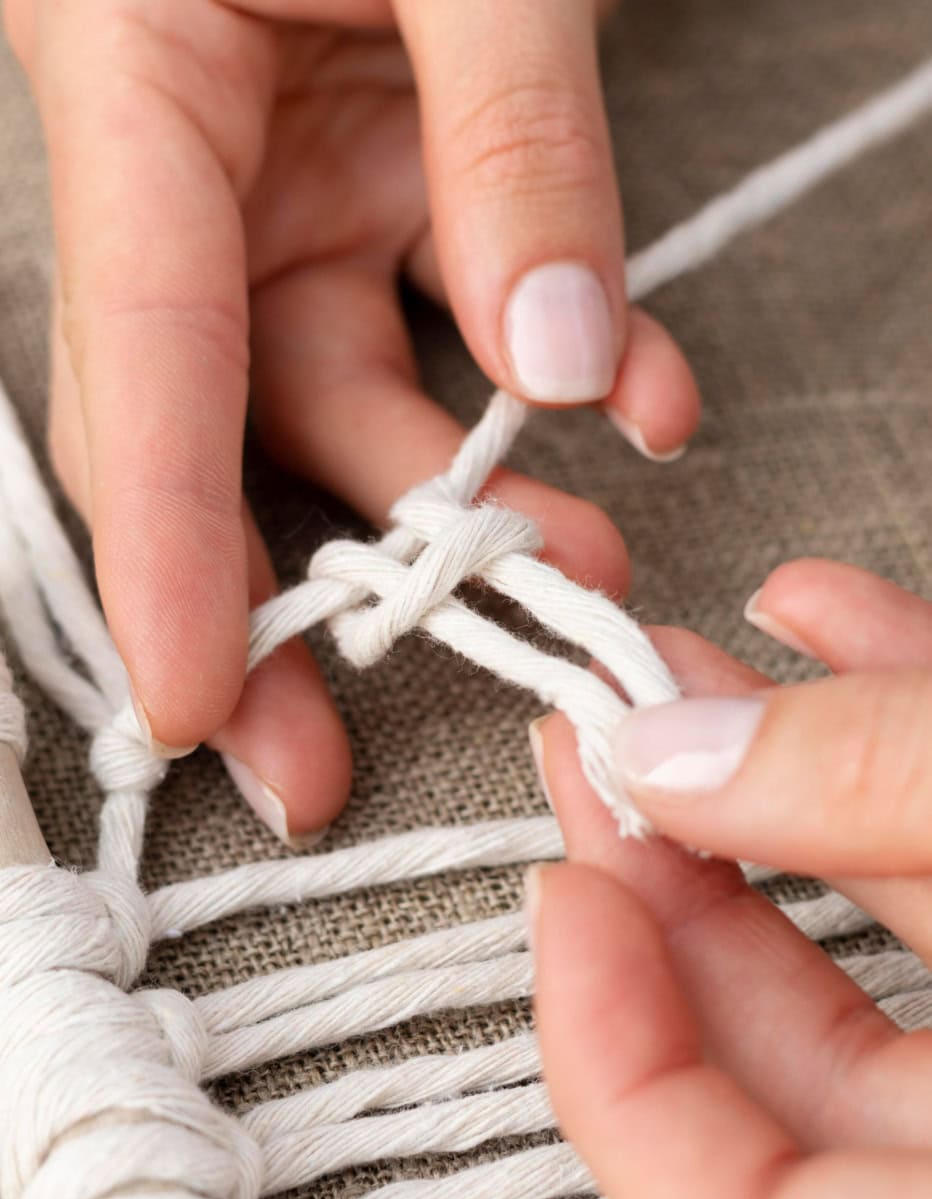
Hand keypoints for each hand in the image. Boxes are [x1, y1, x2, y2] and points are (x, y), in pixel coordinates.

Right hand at [3, 0, 698, 840]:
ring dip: (470, 487)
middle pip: (217, 425)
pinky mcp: (381, 168)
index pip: (136, 366)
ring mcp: (289, 174)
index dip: (161, 555)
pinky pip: (451, 305)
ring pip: (348, 389)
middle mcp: (191, 160)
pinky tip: (646, 401)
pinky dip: (552, 361)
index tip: (193, 708)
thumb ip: (512, 140)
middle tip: (341, 753)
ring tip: (589, 556)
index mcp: (134, 84)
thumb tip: (556, 362)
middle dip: (298, 589)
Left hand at [529, 560, 931, 1198]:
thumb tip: (676, 748)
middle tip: (598, 740)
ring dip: (781, 796)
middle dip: (678, 883)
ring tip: (690, 661)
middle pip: (785, 1079)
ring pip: (880, 971)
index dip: (622, 1076)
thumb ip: (885, 787)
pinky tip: (834, 626)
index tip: (568, 895)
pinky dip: (903, 756)